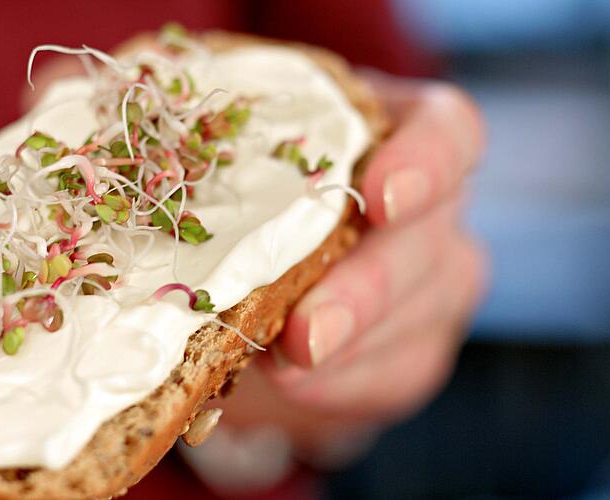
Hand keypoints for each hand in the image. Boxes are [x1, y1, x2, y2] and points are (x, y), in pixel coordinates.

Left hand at [207, 72, 487, 467]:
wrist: (277, 272)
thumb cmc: (257, 196)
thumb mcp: (247, 165)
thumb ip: (232, 169)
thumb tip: (165, 193)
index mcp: (394, 136)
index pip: (446, 133)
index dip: (423, 161)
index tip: (381, 195)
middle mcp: (431, 207)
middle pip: (428, 238)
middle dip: (366, 289)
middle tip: (307, 333)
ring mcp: (436, 278)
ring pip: (422, 313)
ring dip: (350, 348)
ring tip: (283, 367)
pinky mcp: (420, 345)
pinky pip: (399, 372)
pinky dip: (345, 385)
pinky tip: (299, 386)